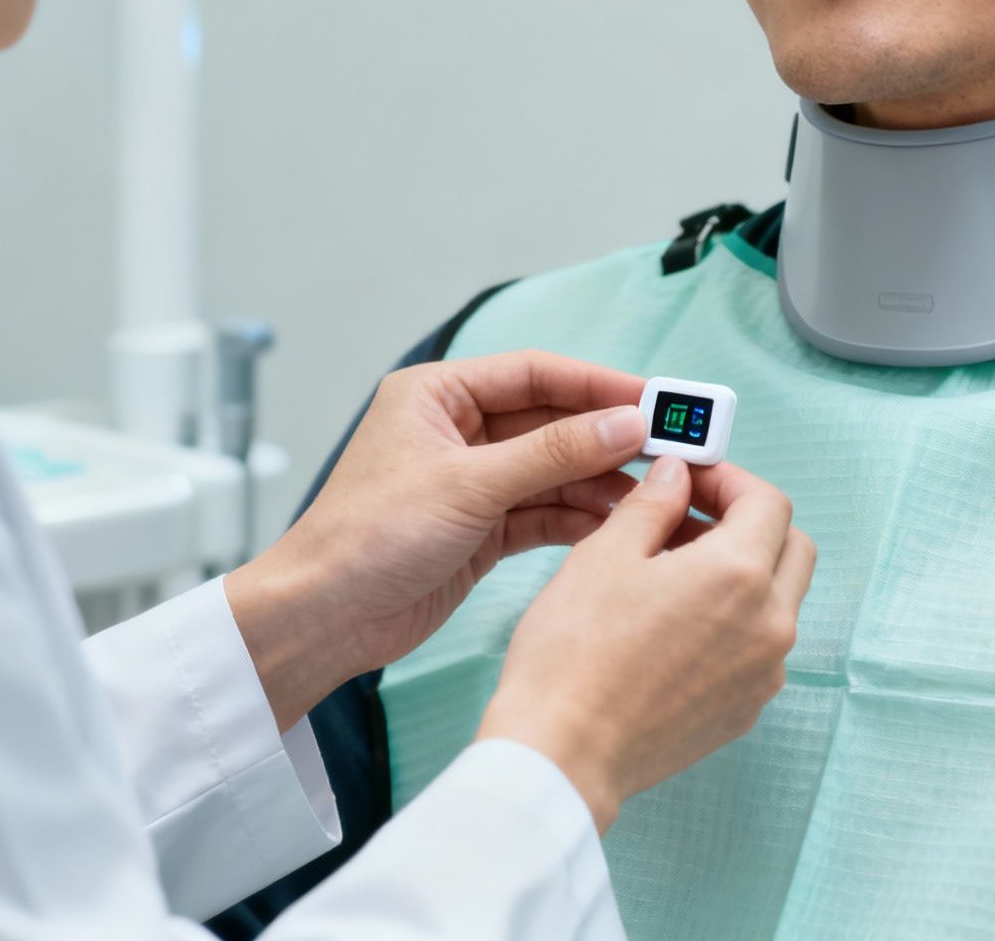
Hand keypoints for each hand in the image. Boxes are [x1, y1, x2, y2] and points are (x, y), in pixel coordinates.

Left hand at [227, 351, 650, 729]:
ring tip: (657, 493)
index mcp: (439, 396)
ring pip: (554, 470)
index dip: (598, 385)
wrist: (323, 619)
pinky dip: (579, 518)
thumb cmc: (368, 537)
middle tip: (672, 448)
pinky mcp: (481, 530)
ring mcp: (472, 482)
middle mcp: (458, 432)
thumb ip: (553, 453)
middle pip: (552, 422)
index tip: (654, 400)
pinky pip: (544, 511)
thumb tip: (627, 424)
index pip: (535, 375)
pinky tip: (620, 523)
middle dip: (608, 437)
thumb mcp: (468, 486)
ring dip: (601, 481)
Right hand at [478, 455, 816, 832]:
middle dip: (751, 523)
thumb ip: (653, 504)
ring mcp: (763, 674)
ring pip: (779, 602)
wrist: (562, 754)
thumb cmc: (574, 654)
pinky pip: (758, 649)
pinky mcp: (745, 710)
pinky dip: (734, 623)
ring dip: (743, 574)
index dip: (731, 480)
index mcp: (739, 575)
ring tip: (674, 573)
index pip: (768, 503)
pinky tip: (675, 625)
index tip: (693, 481)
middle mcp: (769, 626)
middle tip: (692, 518)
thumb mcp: (604, 555)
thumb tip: (677, 477)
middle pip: (792, 550)